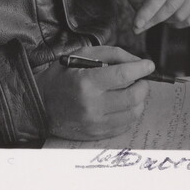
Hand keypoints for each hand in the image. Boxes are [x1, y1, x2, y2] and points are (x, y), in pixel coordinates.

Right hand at [34, 46, 153, 140]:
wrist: (41, 104)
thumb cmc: (62, 76)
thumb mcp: (81, 55)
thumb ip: (111, 54)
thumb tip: (137, 62)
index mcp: (86, 82)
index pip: (123, 75)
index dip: (140, 68)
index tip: (148, 65)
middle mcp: (92, 105)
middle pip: (133, 96)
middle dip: (143, 85)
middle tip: (139, 79)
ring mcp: (95, 123)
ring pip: (133, 113)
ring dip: (139, 100)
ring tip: (131, 91)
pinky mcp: (97, 134)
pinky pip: (125, 125)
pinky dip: (130, 113)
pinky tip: (123, 104)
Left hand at [125, 0, 189, 33]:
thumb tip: (142, 22)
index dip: (147, 11)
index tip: (135, 26)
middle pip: (170, 7)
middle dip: (152, 19)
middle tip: (138, 24)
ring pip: (180, 17)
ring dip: (163, 20)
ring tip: (154, 8)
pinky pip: (188, 21)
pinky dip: (174, 23)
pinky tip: (165, 13)